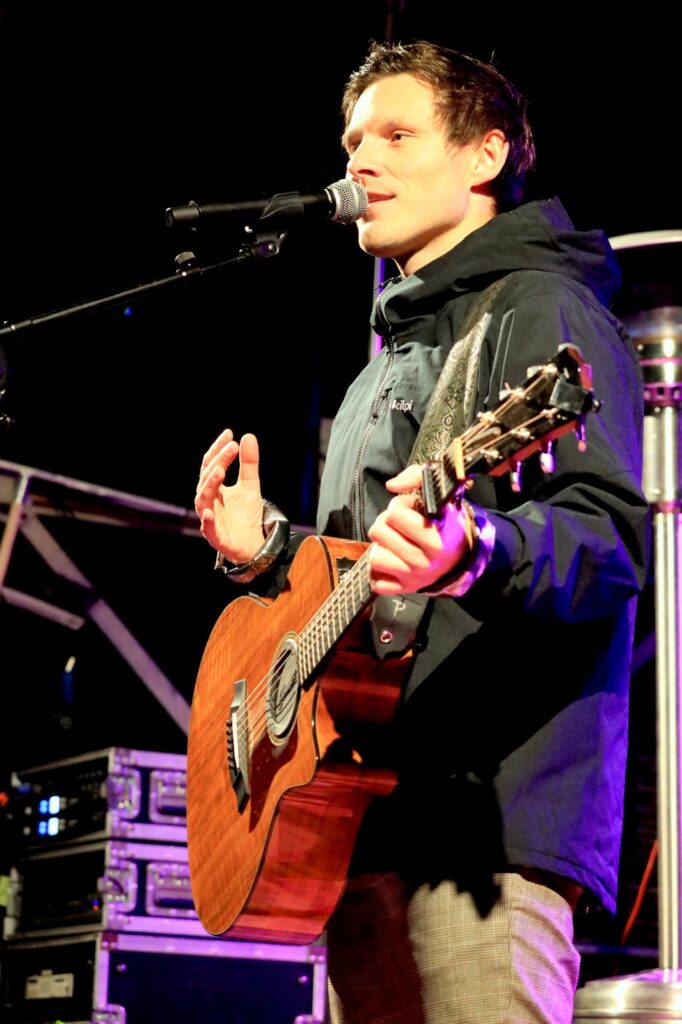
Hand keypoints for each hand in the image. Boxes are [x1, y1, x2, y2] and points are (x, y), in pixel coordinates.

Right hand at [195, 429, 264, 563]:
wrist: (253, 543)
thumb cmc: (246, 514)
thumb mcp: (251, 485)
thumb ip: (249, 464)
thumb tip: (248, 436)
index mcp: (214, 488)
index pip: (211, 464)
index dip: (218, 449)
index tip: (230, 434)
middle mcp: (208, 501)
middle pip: (207, 478)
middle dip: (218, 462)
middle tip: (232, 448)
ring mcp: (209, 518)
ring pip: (203, 500)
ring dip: (210, 485)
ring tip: (220, 471)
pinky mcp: (215, 536)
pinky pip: (208, 528)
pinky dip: (207, 520)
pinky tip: (210, 512)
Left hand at [367, 464, 471, 594]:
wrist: (459, 557)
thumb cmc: (445, 523)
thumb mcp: (439, 495)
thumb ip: (417, 477)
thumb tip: (392, 485)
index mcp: (435, 538)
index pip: (395, 513)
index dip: (400, 506)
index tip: (412, 510)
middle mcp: (424, 561)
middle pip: (378, 531)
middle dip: (386, 524)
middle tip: (400, 526)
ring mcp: (413, 577)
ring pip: (375, 556)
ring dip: (382, 547)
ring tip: (396, 543)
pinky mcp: (403, 589)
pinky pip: (376, 580)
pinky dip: (381, 571)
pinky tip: (394, 561)